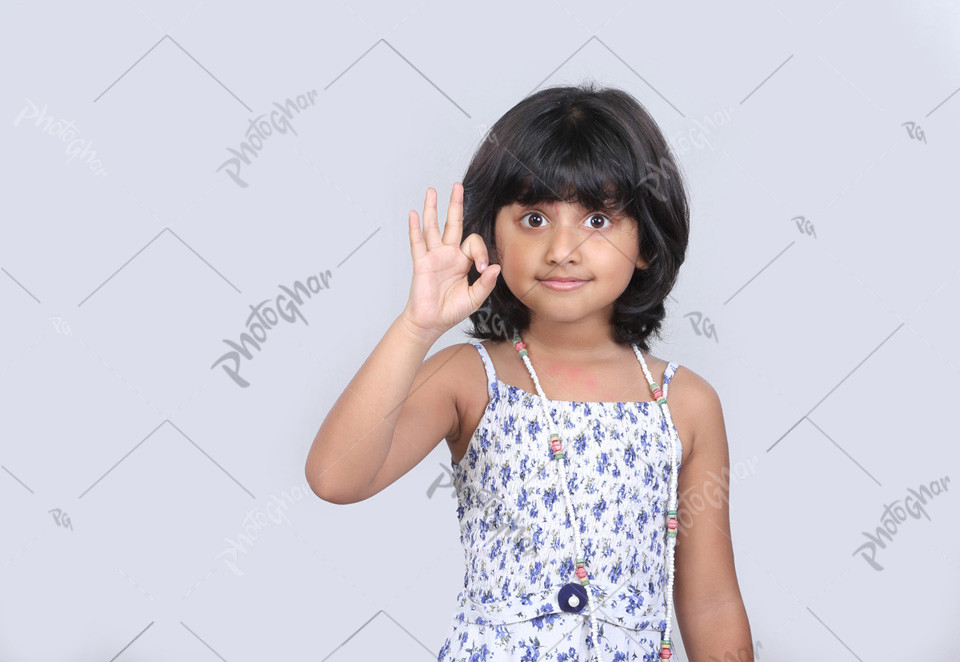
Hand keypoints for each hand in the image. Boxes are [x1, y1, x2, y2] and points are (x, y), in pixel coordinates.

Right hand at [401, 183, 500, 340]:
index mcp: (463, 261)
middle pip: (453, 223)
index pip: (473, 243)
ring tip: (431, 191)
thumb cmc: (452, 310)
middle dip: (455, 204)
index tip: (483, 268)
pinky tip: (413, 214)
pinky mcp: (422, 263)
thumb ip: (485, 283)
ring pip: (433, 228)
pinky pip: (418, 243)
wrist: (431, 322)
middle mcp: (448, 254)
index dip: (481, 252)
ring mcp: (434, 257)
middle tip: (457, 186)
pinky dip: (415, 228)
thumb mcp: (475, 297)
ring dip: (432, 209)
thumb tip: (495, 267)